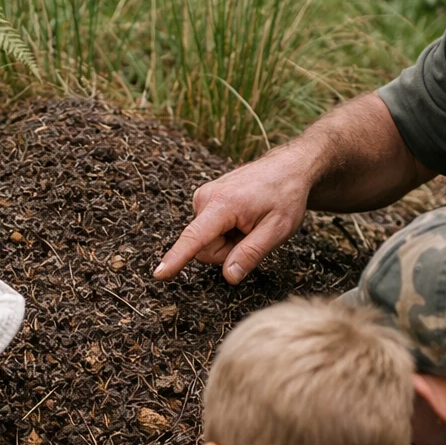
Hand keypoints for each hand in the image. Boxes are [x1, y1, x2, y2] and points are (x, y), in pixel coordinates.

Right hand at [154, 147, 309, 283]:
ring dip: (228, 240)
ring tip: (249, 223)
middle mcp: (205, 198)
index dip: (176, 258)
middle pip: (204, 248)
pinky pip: (207, 231)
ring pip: (205, 241)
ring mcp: (202, 197)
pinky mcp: (203, 199)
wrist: (288, 167)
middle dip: (226, 251)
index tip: (158, 274)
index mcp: (223, 204)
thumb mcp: (277, 230)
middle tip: (252, 234)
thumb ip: (251, 253)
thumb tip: (229, 276)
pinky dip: (225, 231)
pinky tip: (242, 218)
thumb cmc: (285, 197)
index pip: (195, 237)